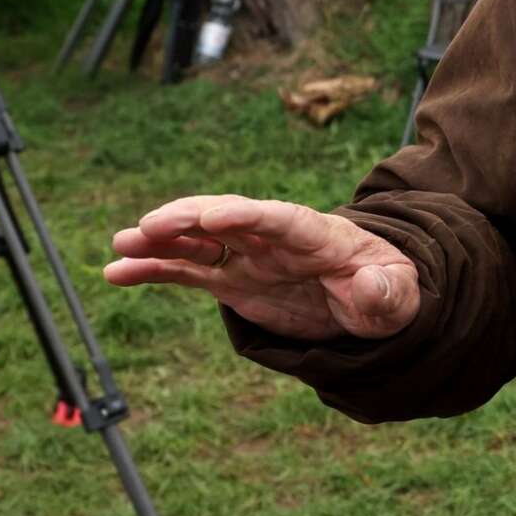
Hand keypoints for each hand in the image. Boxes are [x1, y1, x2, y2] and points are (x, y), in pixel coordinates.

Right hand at [105, 195, 420, 340]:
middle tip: (152, 226)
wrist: (373, 299)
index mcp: (321, 236)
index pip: (284, 219)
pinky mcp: (233, 278)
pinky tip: (116, 272)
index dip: (250, 216)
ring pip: (199, 240)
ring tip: (122, 244)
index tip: (216, 215)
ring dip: (162, 239)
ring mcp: (251, 256)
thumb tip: (370, 284)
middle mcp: (277, 239)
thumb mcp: (399, 297)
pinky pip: (188, 270)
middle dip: (192, 219)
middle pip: (231, 219)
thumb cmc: (390, 292)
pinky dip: (154, 269)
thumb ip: (385, 292)